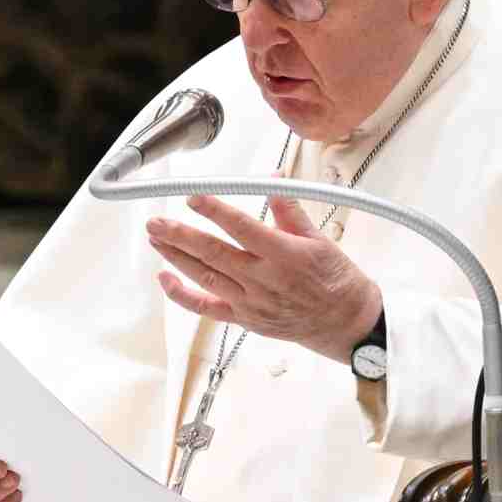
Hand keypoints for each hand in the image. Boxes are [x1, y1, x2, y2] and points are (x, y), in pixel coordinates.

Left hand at [145, 193, 382, 362]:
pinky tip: (165, 278)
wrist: (344, 322)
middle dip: (181, 235)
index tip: (194, 196)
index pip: (242, 227)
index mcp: (285, 255)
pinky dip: (182, 295)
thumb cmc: (334, 279)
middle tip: (158, 221)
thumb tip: (271, 179)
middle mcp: (265, 280)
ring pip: (205, 277)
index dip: (215, 210)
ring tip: (157, 238)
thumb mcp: (319, 237)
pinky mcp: (245, 319)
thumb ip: (289, 208)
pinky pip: (207, 308)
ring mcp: (251, 302)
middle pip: (214, 253)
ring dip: (176, 257)